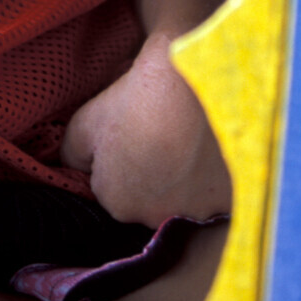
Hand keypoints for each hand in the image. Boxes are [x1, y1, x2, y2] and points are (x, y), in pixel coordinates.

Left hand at [60, 32, 230, 227]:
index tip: (130, 134)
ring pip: (185, 197)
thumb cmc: (131, 102)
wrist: (187, 81)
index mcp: (117, 205)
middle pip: (148, 197)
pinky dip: (214, 175)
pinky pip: (217, 192)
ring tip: (184, 137)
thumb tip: (74, 170)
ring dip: (184, 176)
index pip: (112, 189)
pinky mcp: (229, 198)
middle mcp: (157, 219)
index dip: (119, 160)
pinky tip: (209, 146)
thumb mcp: (83, 125)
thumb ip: (71, 156)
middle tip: (157, 133)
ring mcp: (196, 212)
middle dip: (150, 172)